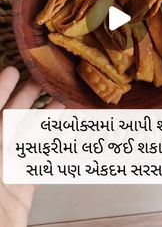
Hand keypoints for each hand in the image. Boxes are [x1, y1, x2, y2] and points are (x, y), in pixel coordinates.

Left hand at [0, 67, 63, 226]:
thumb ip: (0, 130)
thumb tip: (4, 116)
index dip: (1, 88)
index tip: (12, 71)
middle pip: (10, 117)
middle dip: (25, 95)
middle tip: (41, 78)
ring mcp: (8, 167)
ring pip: (28, 135)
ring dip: (44, 116)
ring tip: (59, 98)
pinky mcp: (23, 185)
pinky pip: (40, 158)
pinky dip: (52, 142)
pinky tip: (62, 129)